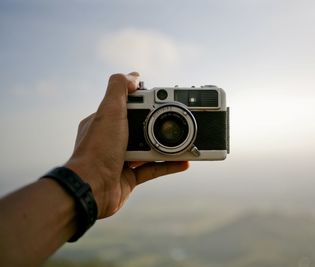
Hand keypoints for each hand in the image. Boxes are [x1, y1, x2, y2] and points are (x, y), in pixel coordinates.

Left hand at [65, 72, 188, 217]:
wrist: (91, 189)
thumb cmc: (98, 150)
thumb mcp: (108, 111)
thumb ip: (119, 89)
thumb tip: (133, 76)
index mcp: (105, 121)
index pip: (130, 106)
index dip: (148, 101)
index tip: (166, 99)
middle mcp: (112, 139)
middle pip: (143, 127)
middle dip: (161, 124)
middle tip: (180, 119)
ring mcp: (121, 159)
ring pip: (150, 149)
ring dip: (169, 146)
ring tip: (187, 141)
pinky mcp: (130, 178)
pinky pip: (154, 169)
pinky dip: (169, 166)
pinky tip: (184, 162)